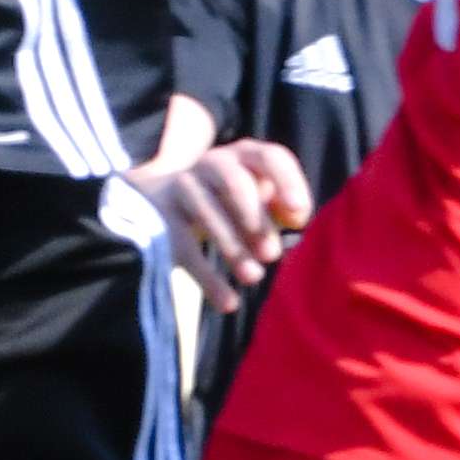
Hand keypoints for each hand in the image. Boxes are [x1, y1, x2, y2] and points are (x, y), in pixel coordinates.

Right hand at [144, 137, 319, 298]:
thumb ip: (282, 208)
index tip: (299, 213)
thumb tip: (298, 219)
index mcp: (244, 156)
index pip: (270, 157)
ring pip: (207, 211)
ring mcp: (184, 184)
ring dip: (233, 247)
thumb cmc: (226, 202)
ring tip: (254, 276)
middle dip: (256, 218)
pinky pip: (184, 245)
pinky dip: (208, 277)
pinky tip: (229, 302)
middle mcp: (213, 163)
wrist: (161, 202)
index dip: (288, 181)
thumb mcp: (256, 200)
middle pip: (236, 182)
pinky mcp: (161, 214)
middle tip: (272, 255)